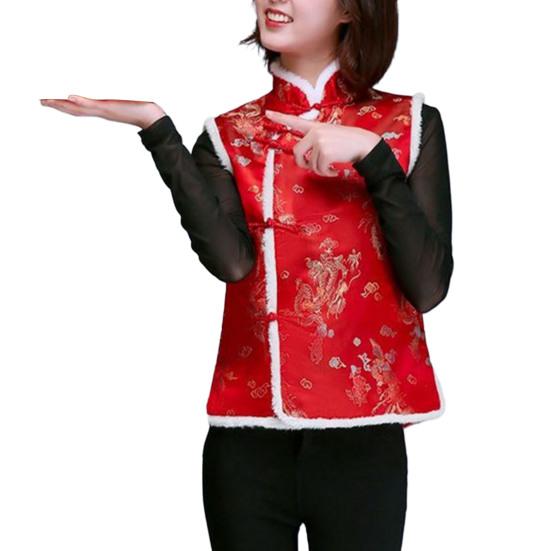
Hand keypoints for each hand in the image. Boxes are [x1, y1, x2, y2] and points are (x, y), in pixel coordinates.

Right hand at [39, 95, 165, 128]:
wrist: (151, 117)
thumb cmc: (138, 109)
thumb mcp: (125, 104)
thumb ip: (118, 102)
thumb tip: (114, 98)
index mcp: (100, 108)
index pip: (77, 107)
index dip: (63, 105)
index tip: (49, 101)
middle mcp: (99, 110)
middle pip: (73, 108)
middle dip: (57, 105)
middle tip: (40, 102)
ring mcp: (103, 109)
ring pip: (79, 108)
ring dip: (63, 105)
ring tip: (47, 101)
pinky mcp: (110, 108)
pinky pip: (92, 104)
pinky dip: (80, 101)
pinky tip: (69, 97)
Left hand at [265, 109, 381, 176]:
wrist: (363, 144)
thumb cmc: (347, 143)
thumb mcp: (329, 136)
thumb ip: (315, 142)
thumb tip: (303, 158)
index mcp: (315, 127)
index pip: (295, 121)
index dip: (280, 117)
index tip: (267, 113)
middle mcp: (315, 132)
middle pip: (296, 152)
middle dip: (302, 163)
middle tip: (313, 167)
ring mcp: (319, 141)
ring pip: (309, 164)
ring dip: (320, 170)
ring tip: (330, 167)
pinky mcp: (324, 151)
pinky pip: (318, 169)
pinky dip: (326, 173)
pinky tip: (334, 170)